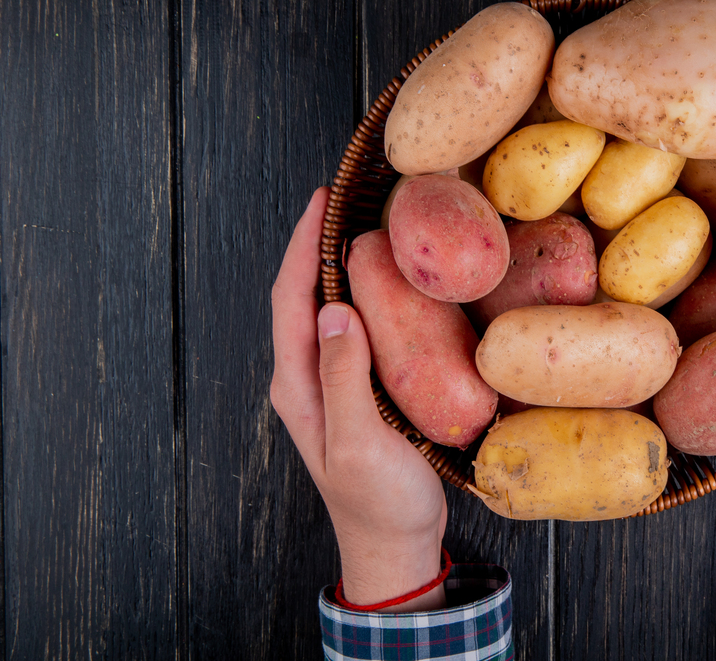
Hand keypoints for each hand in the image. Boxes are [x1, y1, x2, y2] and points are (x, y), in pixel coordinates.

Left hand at [270, 188, 448, 611]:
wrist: (395, 546)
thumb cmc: (379, 502)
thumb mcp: (360, 441)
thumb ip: (344, 378)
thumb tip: (334, 309)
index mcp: (297, 385)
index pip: (290, 299)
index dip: (303, 245)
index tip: (323, 200)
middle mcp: (306, 378)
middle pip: (303, 295)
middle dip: (318, 242)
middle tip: (349, 198)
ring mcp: (330, 384)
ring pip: (327, 309)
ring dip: (340, 264)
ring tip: (369, 226)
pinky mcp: (358, 391)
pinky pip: (354, 329)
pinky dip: (365, 294)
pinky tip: (393, 284)